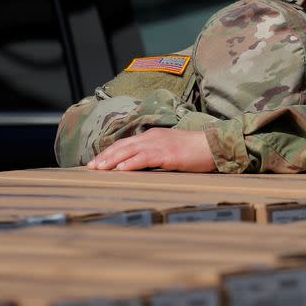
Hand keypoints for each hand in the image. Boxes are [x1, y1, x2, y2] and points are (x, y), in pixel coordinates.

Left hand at [87, 128, 216, 171]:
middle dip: (105, 157)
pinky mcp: (168, 155)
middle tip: (91, 167)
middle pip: (123, 146)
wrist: (214, 146)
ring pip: (129, 151)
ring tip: (99, 169)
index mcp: (153, 136)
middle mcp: (153, 137)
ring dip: (112, 160)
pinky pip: (145, 158)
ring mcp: (160, 145)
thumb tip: (142, 165)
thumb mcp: (172, 148)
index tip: (97, 162)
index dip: (109, 152)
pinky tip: (121, 169)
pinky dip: (131, 163)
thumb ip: (156, 154)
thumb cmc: (196, 151)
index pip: (126, 143)